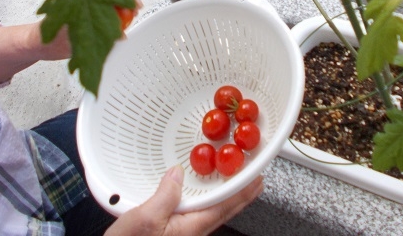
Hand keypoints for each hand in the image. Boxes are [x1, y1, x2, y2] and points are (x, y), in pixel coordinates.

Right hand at [105, 166, 262, 235]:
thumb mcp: (144, 220)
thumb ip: (165, 195)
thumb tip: (178, 173)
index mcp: (192, 227)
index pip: (226, 205)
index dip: (244, 189)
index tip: (259, 176)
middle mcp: (193, 233)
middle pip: (224, 210)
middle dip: (241, 194)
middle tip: (257, 180)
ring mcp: (185, 234)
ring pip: (213, 213)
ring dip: (227, 197)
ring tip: (236, 185)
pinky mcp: (174, 234)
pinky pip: (199, 215)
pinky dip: (209, 202)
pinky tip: (204, 196)